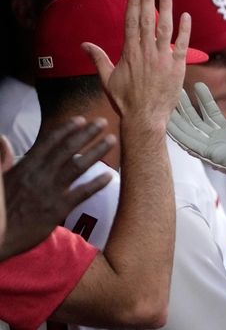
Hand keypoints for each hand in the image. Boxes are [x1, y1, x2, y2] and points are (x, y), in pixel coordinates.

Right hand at [0, 117, 114, 259]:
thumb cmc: (0, 208)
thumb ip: (4, 160)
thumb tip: (3, 139)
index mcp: (25, 167)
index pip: (49, 143)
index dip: (66, 130)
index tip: (81, 120)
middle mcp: (40, 175)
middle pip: (67, 149)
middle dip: (86, 134)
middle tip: (102, 122)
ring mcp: (50, 191)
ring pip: (77, 166)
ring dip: (96, 151)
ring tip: (111, 140)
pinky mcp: (58, 209)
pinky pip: (81, 193)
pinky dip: (96, 183)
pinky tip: (110, 175)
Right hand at [83, 0, 190, 129]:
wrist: (144, 117)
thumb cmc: (125, 100)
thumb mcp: (106, 79)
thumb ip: (98, 59)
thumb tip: (84, 44)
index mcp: (129, 53)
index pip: (131, 22)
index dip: (133, 5)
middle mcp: (146, 52)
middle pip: (147, 20)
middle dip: (148, 0)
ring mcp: (163, 58)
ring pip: (165, 28)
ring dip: (166, 8)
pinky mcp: (177, 67)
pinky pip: (183, 44)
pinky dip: (185, 30)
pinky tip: (186, 16)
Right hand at [167, 82, 225, 207]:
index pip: (213, 114)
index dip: (205, 100)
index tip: (198, 86)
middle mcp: (218, 141)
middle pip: (197, 121)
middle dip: (187, 106)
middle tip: (176, 89)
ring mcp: (213, 149)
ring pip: (190, 130)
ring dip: (178, 117)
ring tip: (169, 100)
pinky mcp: (210, 155)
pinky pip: (190, 143)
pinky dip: (178, 133)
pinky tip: (167, 122)